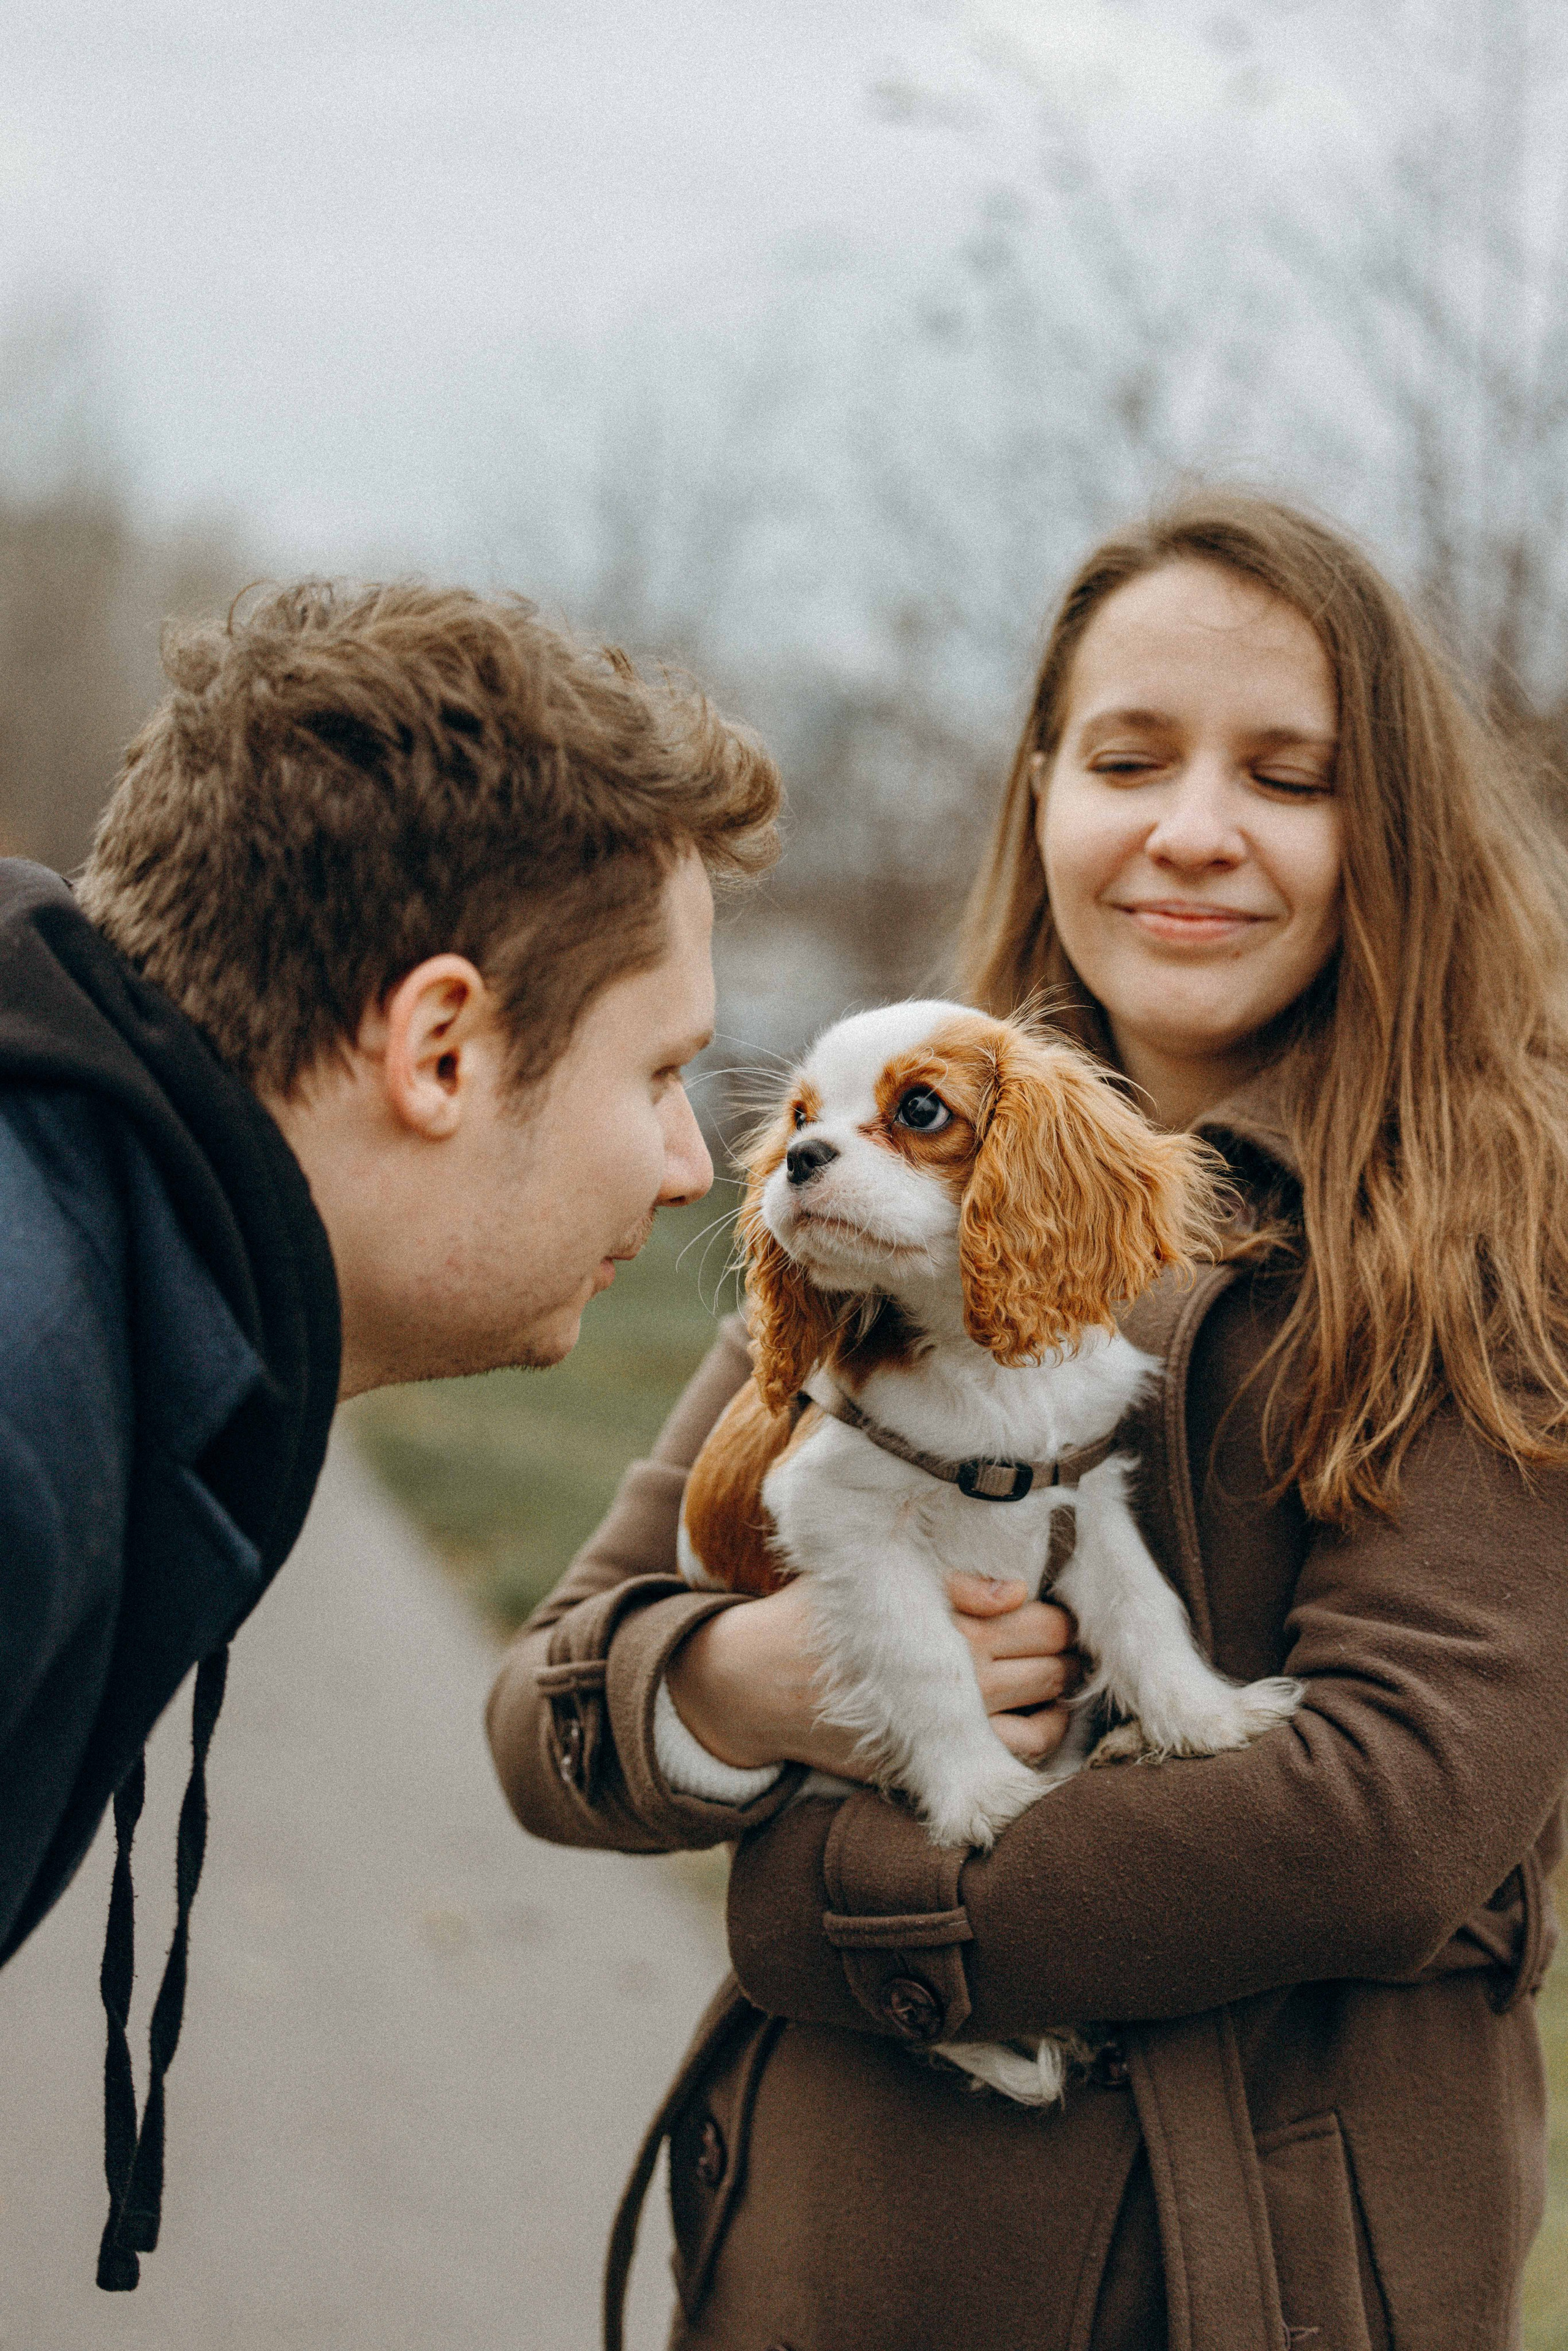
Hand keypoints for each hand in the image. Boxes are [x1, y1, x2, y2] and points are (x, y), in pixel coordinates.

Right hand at [664, 1574, 1081, 1777]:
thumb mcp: (873, 1577)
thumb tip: (1014, 1591)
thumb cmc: (819, 1618)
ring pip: (1048, 1710)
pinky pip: (1020, 1754)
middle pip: (1054, 1660)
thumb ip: (951, 1581)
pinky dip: (1040, 1736)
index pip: (1042, 1617)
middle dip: (1063, 1651)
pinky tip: (1034, 1718)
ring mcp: (953, 1721)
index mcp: (948, 1619)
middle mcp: (961, 1672)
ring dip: (1059, 1694)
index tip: (1046, 1613)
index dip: (1056, 1615)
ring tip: (1049, 1679)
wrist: (759, 1684)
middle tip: (1053, 1644)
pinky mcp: (939, 1756)